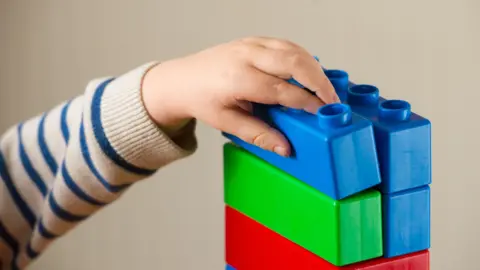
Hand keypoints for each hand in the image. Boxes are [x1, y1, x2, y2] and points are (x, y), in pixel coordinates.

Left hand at [142, 36, 338, 156]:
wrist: (182, 79)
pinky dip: (302, 58)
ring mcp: (250, 44)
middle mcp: (246, 56)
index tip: (322, 113)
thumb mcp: (227, 123)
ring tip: (326, 89)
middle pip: (293, 62)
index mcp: (238, 78)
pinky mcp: (254, 40)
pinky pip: (285, 44)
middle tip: (333, 100)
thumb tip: (285, 148)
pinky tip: (310, 73)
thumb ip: (258, 135)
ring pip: (293, 50)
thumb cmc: (202, 100)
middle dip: (319, 81)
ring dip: (314, 68)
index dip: (306, 102)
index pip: (282, 89)